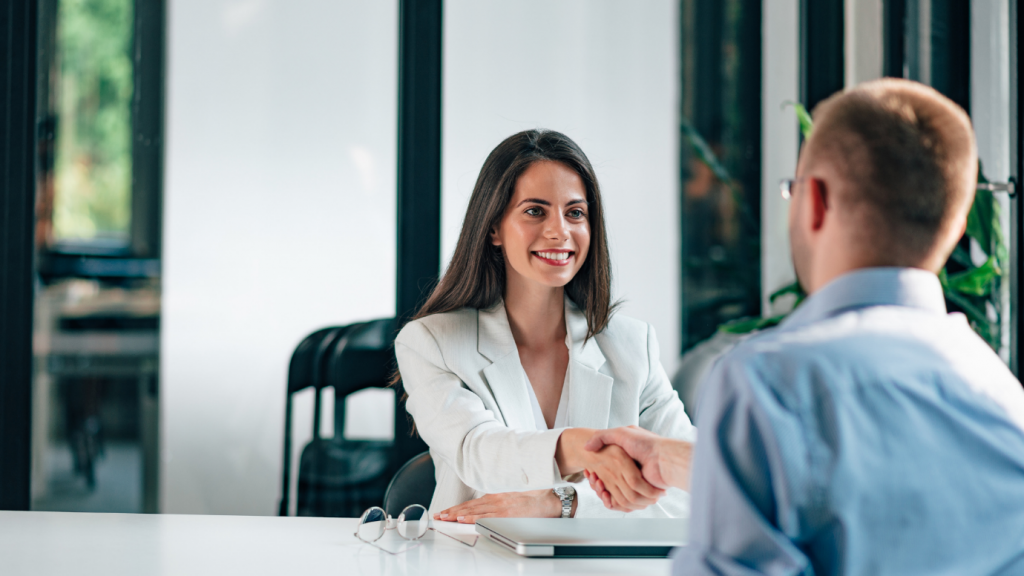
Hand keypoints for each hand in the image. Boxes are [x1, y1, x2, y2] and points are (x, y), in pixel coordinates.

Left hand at [432, 489, 563, 523]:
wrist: (550, 500)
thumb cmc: (534, 499)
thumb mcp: (512, 495)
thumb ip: (499, 500)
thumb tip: (487, 507)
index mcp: (496, 495)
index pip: (472, 502)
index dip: (456, 507)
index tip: (445, 511)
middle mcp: (496, 499)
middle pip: (469, 506)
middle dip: (451, 511)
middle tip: (438, 515)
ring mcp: (500, 507)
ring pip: (474, 510)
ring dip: (457, 514)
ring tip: (444, 517)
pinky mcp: (506, 514)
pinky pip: (486, 517)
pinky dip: (472, 517)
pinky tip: (462, 518)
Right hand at [556, 428, 664, 512]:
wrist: (663, 459)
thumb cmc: (645, 444)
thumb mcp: (621, 433)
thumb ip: (602, 436)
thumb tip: (587, 447)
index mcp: (626, 459)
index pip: (605, 469)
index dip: (596, 471)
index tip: (589, 470)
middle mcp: (630, 473)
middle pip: (607, 482)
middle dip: (596, 481)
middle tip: (591, 477)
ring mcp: (634, 484)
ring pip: (611, 493)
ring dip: (601, 490)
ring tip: (596, 483)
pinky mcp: (637, 495)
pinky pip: (620, 502)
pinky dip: (610, 500)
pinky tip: (604, 493)